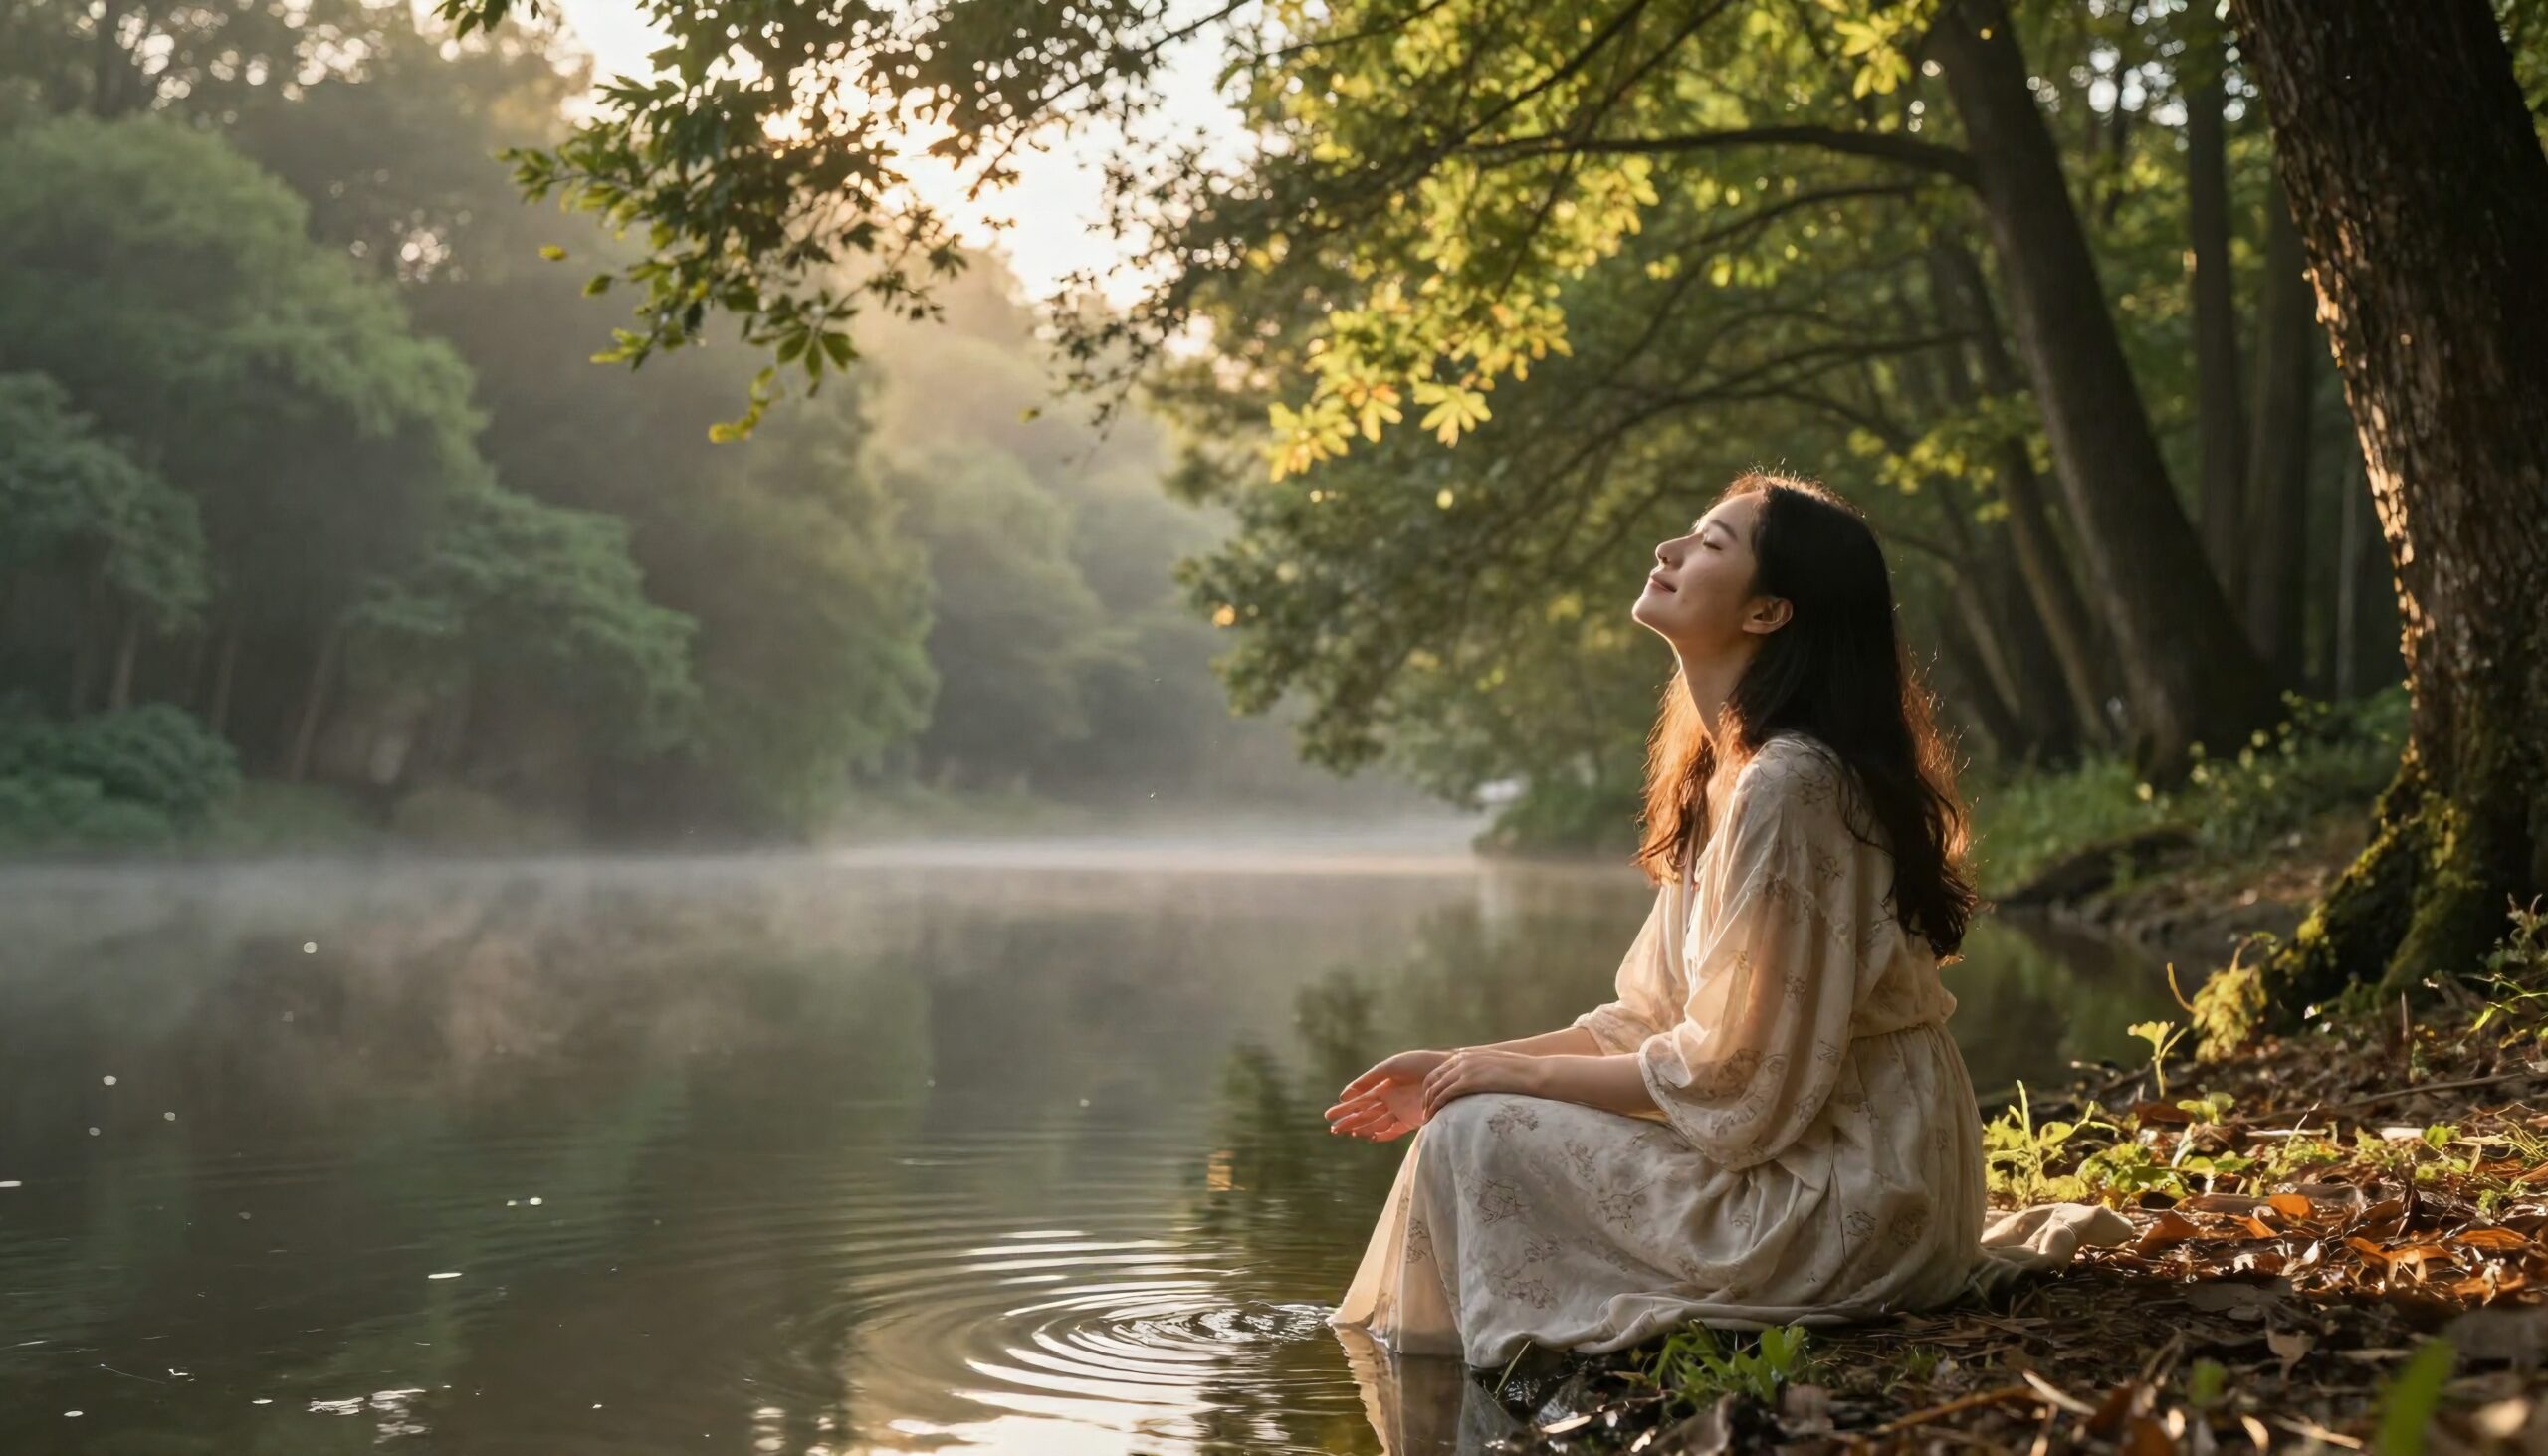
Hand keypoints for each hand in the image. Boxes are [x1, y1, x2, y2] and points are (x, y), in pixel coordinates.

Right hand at [1325, 1049, 1448, 1141]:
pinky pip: (1392, 1131)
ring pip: (1375, 1123)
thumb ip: (1369, 1079)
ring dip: (1360, 1128)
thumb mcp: (1391, 1066)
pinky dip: (1380, 1134)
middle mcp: (1390, 1100)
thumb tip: (1345, 1094)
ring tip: (1345, 1132)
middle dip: (1348, 1121)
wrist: (1448, 1071)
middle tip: (1332, 1129)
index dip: (1345, 1107)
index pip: (1360, 1100)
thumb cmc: (1420, 1064)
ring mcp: (1401, 1111)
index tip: (1330, 1115)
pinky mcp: (1412, 1120)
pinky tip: (1368, 1137)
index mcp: (1383, 1086)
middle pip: (1365, 1114)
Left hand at [1419, 1046, 1542, 1117]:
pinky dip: (1436, 1107)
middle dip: (1426, 1097)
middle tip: (1425, 1114)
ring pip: (1436, 1088)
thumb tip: (1481, 1085)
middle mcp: (1462, 1059)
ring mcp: (1464, 1068)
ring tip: (1427, 1121)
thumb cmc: (1521, 1075)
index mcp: (1467, 1055)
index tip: (1430, 1103)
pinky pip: (1444, 1095)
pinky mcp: (1468, 1080)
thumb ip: (1483, 1072)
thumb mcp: (1497, 1068)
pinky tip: (1434, 1119)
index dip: (1432, 1088)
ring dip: (1428, 1106)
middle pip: (1433, 1079)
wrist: (1533, 1074)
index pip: (1440, 1071)